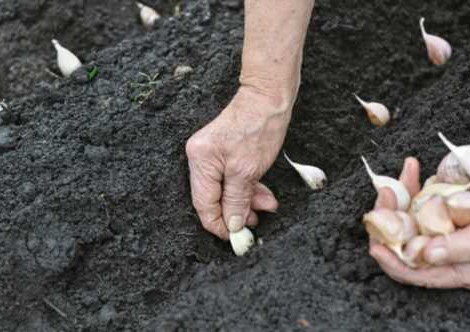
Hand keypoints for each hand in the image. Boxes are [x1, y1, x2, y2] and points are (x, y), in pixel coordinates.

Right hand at [186, 86, 292, 238]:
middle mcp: (200, 158)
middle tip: (256, 223)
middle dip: (236, 212)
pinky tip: (263, 194)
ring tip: (267, 206)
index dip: (219, 224)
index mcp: (200, 161)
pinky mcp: (224, 152)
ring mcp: (212, 154)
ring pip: (226, 189)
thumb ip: (237, 200)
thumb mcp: (248, 170)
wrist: (269, 97)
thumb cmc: (259, 127)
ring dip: (247, 200)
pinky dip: (248, 187)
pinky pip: (232, 178)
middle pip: (214, 198)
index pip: (203, 204)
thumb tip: (232, 225)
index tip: (236, 238)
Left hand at [369, 158, 469, 288]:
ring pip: (402, 215)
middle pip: (401, 241)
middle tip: (385, 198)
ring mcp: (436, 224)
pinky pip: (415, 194)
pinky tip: (412, 166)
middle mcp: (441, 249)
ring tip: (397, 180)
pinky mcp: (437, 202)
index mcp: (457, 267)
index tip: (376, 246)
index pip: (416, 272)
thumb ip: (463, 248)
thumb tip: (428, 255)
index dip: (392, 262)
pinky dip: (411, 180)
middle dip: (387, 220)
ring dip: (396, 196)